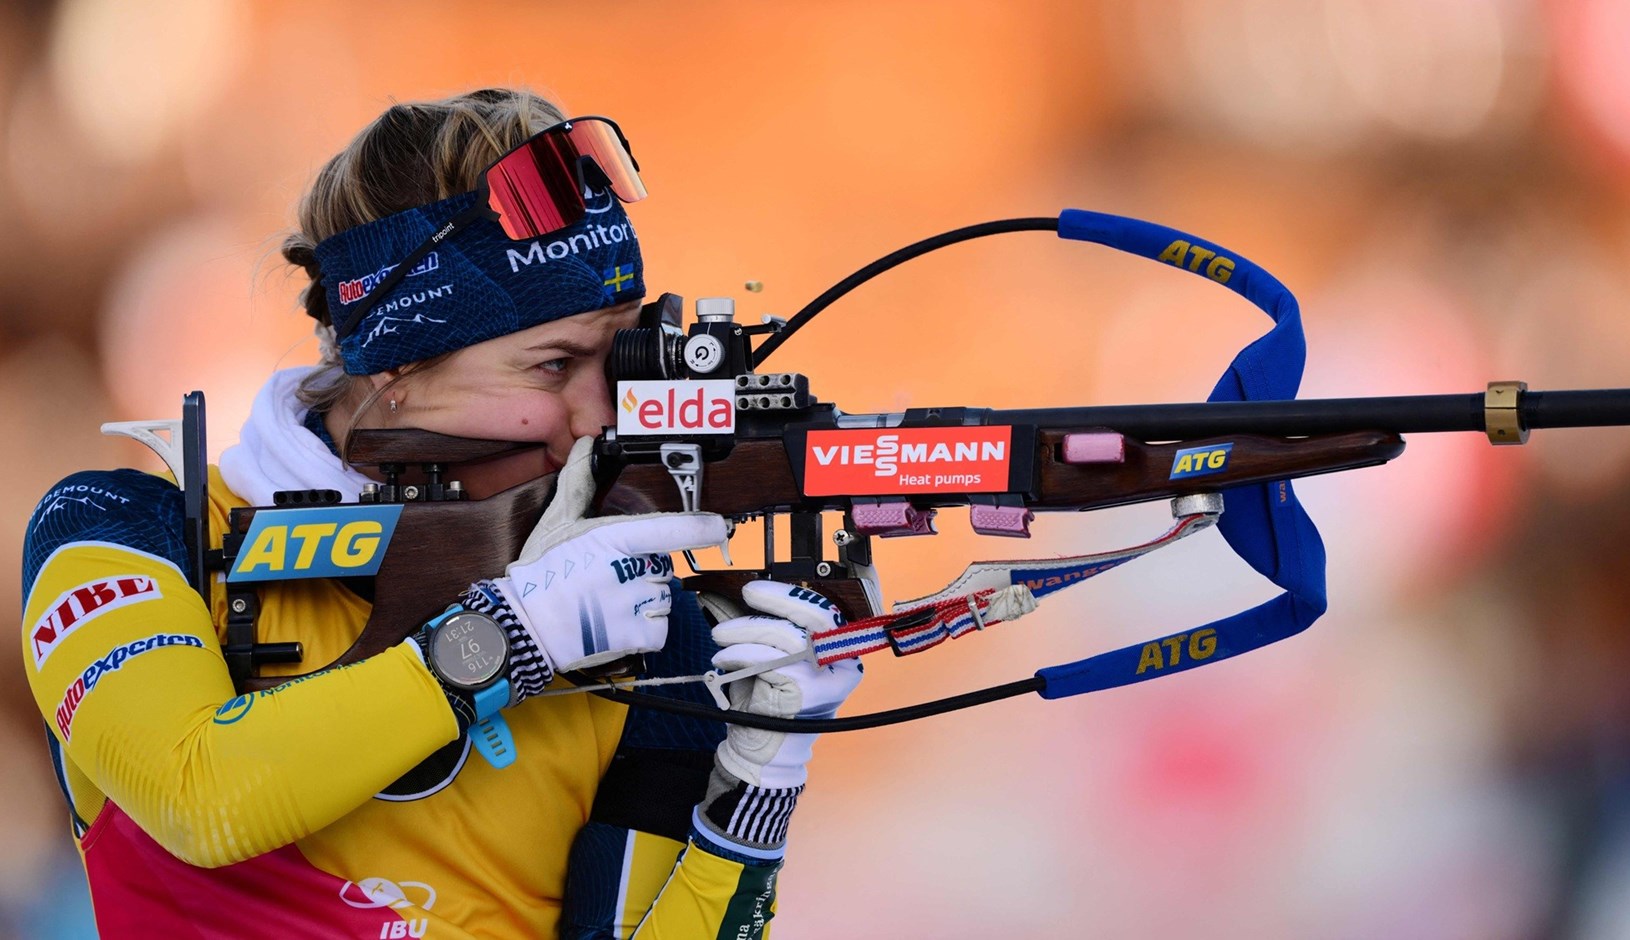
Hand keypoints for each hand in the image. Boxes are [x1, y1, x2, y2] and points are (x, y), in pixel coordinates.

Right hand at [484, 437, 727, 673]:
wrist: (524, 625)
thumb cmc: (542, 571)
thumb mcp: (558, 521)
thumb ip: (579, 482)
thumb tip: (585, 444)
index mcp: (614, 538)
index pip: (670, 529)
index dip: (700, 528)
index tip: (719, 526)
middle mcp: (627, 569)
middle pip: (665, 567)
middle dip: (646, 573)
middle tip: (612, 579)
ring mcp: (631, 604)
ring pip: (664, 599)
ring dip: (646, 603)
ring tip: (610, 604)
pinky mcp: (632, 636)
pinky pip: (659, 630)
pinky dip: (646, 631)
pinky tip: (618, 626)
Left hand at [711, 580, 863, 789]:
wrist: (763, 751)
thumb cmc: (768, 703)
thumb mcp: (772, 658)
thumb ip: (766, 627)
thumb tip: (736, 593)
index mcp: (839, 651)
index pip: (824, 612)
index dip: (794, 595)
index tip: (761, 588)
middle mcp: (841, 664)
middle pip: (814, 617)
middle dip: (777, 599)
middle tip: (748, 594)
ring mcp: (825, 679)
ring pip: (786, 636)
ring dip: (746, 630)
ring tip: (721, 637)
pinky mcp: (805, 693)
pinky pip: (770, 660)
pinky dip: (741, 653)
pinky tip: (725, 658)